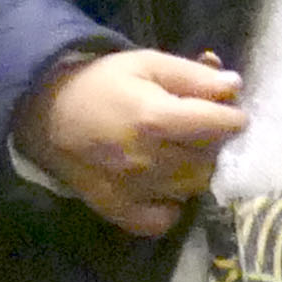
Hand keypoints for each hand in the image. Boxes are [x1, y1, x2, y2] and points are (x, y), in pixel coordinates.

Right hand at [16, 49, 246, 239]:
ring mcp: (134, 189)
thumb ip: (193, 76)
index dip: (233, 119)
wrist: (47, 112)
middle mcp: (148, 159)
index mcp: (155, 118)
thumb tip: (235, 87)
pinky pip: (164, 218)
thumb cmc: (102, 82)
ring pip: (192, 187)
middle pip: (208, 158)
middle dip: (214, 142)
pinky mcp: (119, 210)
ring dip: (196, 169)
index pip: (217, 126)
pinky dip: (172, 204)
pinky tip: (166, 184)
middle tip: (203, 128)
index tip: (234, 115)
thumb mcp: (147, 63)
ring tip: (183, 151)